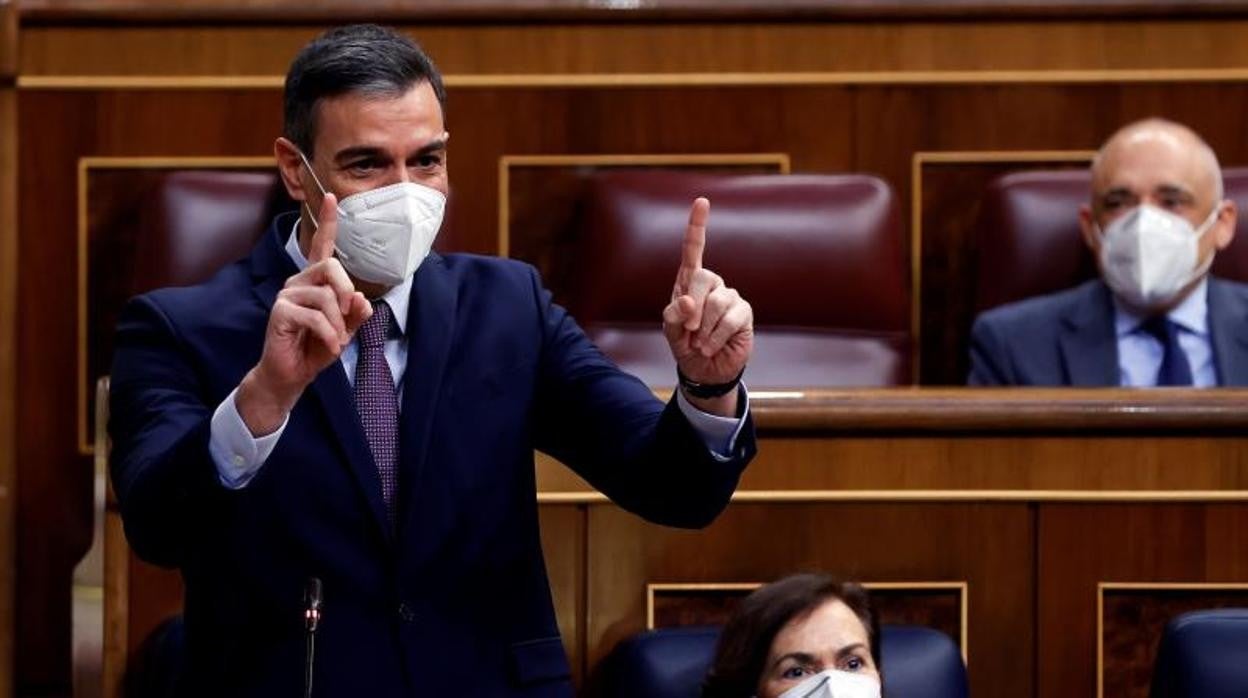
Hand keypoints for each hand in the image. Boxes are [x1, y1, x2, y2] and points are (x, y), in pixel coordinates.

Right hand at [237, 193, 371, 435]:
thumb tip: (361, 298)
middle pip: (331, 268)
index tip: (330, 196)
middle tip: (347, 319)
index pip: (321, 245)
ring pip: (326, 296)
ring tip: (335, 339)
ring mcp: (286, 294)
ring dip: (338, 324)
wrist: (291, 374)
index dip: (327, 221)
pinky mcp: (279, 311)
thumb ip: (356, 313)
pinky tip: (330, 347)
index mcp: (315, 281)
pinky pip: (315, 317)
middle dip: (346, 293)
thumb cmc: (316, 347)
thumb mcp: (345, 329)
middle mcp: (298, 281)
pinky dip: (329, 334)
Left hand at [662, 198, 753, 415]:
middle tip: (688, 332)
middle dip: (692, 307)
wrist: (704, 370)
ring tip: (700, 344)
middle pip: (702, 277)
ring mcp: (730, 297)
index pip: (694, 248)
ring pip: (717, 302)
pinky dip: (716, 337)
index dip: (697, 225)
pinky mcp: (744, 313)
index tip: (702, 201)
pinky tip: (711, 347)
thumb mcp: (670, 330)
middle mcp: (712, 284)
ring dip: (704, 329)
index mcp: (689, 281)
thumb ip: (673, 315)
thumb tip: (689, 302)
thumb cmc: (685, 344)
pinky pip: (731, 319)